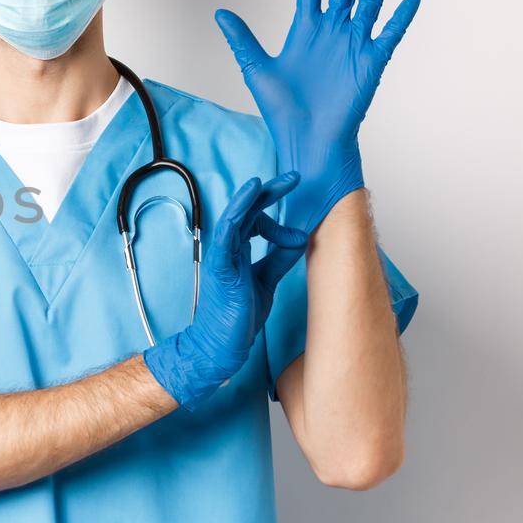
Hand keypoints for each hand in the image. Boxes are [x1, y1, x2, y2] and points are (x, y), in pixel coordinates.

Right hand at [142, 174, 308, 410]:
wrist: (222, 344)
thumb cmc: (238, 315)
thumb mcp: (267, 281)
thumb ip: (279, 258)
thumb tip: (299, 238)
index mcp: (239, 252)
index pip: (257, 222)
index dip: (279, 220)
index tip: (301, 231)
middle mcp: (229, 249)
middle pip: (247, 211)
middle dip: (269, 192)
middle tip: (294, 178)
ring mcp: (222, 256)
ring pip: (235, 216)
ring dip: (253, 196)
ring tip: (270, 181)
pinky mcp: (221, 266)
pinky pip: (226, 233)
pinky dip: (236, 211)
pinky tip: (250, 195)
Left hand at [214, 0, 420, 233]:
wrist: (304, 140)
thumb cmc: (282, 110)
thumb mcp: (256, 70)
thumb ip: (242, 40)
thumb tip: (220, 13)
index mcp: (305, 30)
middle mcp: (332, 32)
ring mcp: (353, 45)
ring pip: (369, 2)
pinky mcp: (371, 63)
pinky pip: (388, 35)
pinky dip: (400, 18)